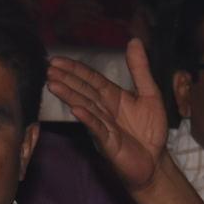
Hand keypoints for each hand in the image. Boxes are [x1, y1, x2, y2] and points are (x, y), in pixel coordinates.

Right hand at [45, 39, 168, 191]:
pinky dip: (88, 119)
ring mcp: (103, 127)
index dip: (75, 69)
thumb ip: (140, 69)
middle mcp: (104, 110)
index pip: (91, 79)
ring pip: (85, 108)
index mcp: (112, 97)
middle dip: (66, 80)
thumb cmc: (150, 130)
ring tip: (53, 85)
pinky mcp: (108, 143)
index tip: (56, 60)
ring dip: (69, 96)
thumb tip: (134, 41)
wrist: (155, 161)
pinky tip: (76, 110)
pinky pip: (97, 129)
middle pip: (83, 91)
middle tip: (48, 70)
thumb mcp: (150, 93)